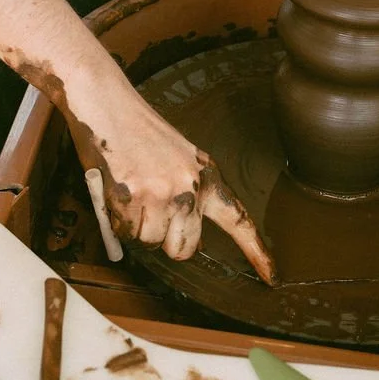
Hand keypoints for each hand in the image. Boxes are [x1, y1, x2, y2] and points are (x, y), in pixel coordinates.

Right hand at [69, 85, 276, 285]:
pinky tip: (117, 192)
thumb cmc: (137, 130)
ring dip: (137, 228)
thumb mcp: (177, 156)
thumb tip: (182, 232)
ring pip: (151, 242)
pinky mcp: (130, 196)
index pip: (237, 219)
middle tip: (152, 214)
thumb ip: (187, 189)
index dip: (256, 252)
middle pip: (185, 249)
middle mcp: (188, 186)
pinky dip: (117, 220)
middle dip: (166, 240)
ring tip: (132, 194)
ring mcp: (160, 193)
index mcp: (205, 175)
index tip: (271, 277)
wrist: (106, 102)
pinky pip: (125, 233)